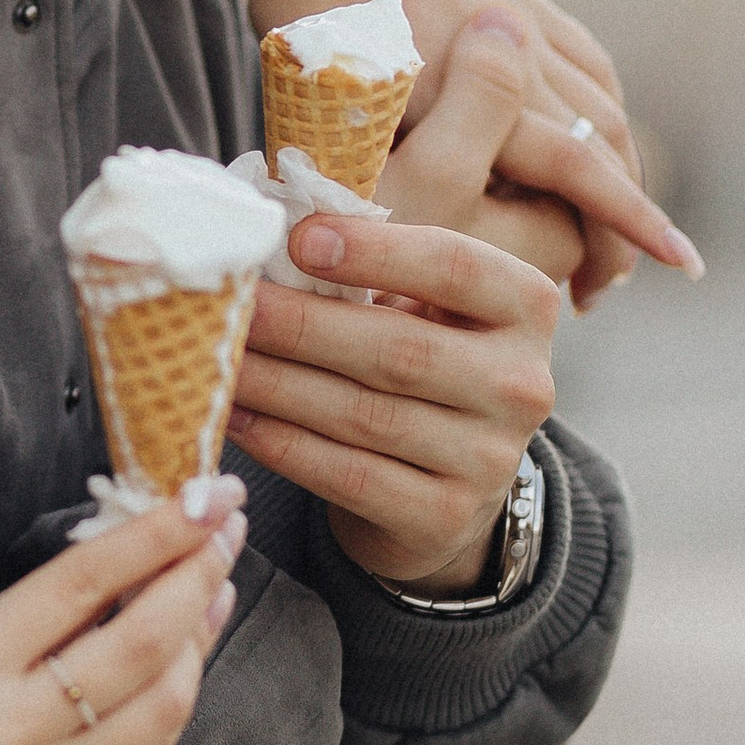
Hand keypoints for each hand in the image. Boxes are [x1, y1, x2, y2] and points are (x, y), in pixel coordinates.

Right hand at [0, 482, 245, 744]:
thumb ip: (34, 618)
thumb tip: (132, 564)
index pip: (80, 582)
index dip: (154, 534)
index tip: (204, 495)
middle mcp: (12, 727)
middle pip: (139, 640)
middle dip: (197, 574)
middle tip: (227, 528)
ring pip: (163, 702)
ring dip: (201, 637)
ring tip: (213, 586)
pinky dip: (178, 696)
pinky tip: (187, 657)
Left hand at [155, 0, 692, 307]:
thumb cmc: (308, 6)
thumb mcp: (325, 100)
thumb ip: (372, 171)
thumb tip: (387, 249)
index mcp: (477, 84)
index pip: (573, 171)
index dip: (614, 229)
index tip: (643, 279)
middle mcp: (522, 52)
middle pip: (603, 146)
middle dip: (622, 219)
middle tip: (609, 287)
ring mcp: (529, 19)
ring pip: (603, 107)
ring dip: (617, 172)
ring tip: (613, 231)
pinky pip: (589, 67)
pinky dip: (604, 118)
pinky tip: (600, 150)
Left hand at [226, 214, 558, 593]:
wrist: (448, 491)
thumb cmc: (419, 369)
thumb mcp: (425, 308)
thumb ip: (373, 268)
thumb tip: (269, 228)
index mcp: (525, 306)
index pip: (454, 266)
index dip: (376, 250)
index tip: (298, 239)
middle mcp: (522, 383)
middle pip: (398, 348)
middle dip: (301, 325)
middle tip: (232, 306)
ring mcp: (489, 458)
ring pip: (364, 415)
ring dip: (278, 385)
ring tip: (219, 360)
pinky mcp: (444, 516)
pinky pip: (348, 475)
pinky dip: (282, 444)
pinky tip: (237, 418)